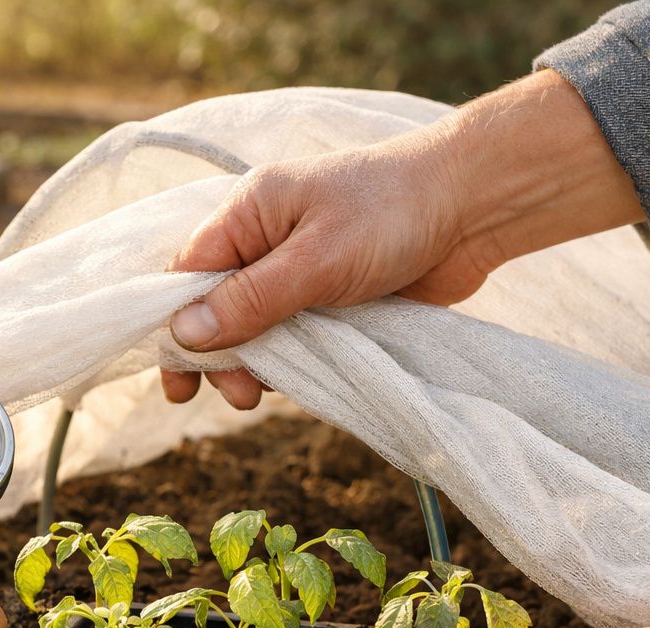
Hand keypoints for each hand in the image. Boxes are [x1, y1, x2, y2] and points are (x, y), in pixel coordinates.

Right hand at [163, 69, 643, 408]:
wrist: (475, 208)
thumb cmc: (393, 215)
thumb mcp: (317, 261)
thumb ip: (251, 299)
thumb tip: (184, 333)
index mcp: (250, 212)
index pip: (187, 273)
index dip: (174, 326)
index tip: (177, 381)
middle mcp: (266, 238)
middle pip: (215, 306)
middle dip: (219, 356)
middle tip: (239, 397)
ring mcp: (298, 268)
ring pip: (253, 326)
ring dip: (254, 363)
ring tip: (263, 395)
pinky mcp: (330, 294)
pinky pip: (292, 333)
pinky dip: (288, 358)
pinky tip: (294, 382)